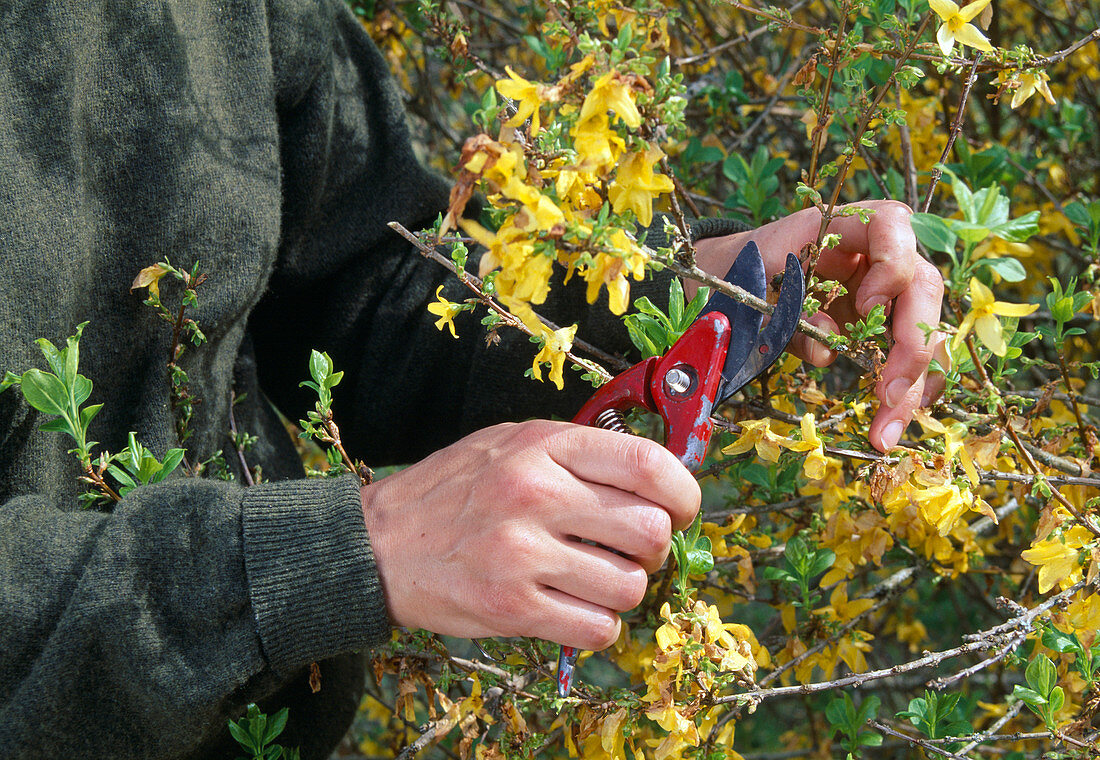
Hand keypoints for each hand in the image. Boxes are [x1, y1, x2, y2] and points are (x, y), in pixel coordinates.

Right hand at [361, 420, 700, 649]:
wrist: (378, 545)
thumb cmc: (453, 491)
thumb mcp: (511, 444)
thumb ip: (577, 454)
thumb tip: (657, 476)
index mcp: (543, 446)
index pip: (649, 465)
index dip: (685, 493)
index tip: (682, 509)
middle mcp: (536, 494)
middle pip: (650, 531)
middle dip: (654, 549)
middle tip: (631, 551)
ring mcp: (523, 553)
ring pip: (630, 585)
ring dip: (625, 590)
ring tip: (595, 581)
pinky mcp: (511, 607)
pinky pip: (598, 629)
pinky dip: (600, 626)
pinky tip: (576, 610)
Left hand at [692, 200, 945, 451]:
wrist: (726, 278)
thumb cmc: (740, 271)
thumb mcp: (752, 284)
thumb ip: (787, 312)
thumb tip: (828, 353)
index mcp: (839, 227)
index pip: (891, 224)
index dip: (892, 263)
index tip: (868, 303)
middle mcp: (873, 255)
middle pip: (921, 287)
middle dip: (911, 346)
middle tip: (888, 393)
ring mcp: (884, 291)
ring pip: (923, 327)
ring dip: (912, 381)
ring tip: (886, 430)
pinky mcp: (880, 325)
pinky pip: (910, 352)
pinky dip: (909, 387)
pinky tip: (897, 421)